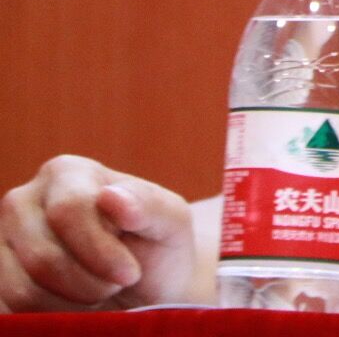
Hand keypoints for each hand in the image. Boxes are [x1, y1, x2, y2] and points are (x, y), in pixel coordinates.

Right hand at [0, 156, 199, 311]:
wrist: (141, 284)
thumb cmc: (156, 246)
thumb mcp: (170, 222)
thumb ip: (149, 205)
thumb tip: (111, 196)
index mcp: (67, 173)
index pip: (68, 211)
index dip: (100, 251)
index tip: (130, 273)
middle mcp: (23, 201)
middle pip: (43, 256)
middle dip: (89, 283)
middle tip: (117, 283)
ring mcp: (2, 242)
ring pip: (23, 289)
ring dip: (72, 303)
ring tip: (100, 291)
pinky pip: (12, 310)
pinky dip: (52, 316)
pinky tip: (76, 305)